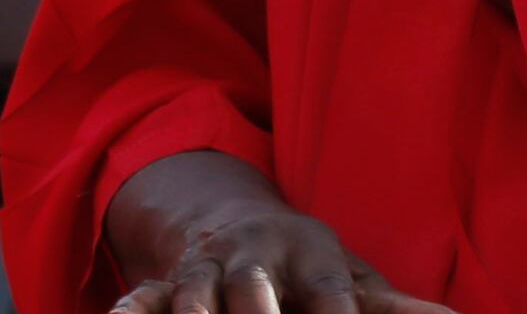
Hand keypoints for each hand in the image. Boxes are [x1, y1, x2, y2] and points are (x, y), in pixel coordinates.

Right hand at [107, 151, 449, 312]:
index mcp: (311, 257)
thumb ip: (396, 307)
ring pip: (195, 292)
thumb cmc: (310, 266)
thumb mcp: (355, 277)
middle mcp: (254, 258)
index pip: (330, 294)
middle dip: (259, 313)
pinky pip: (140, 298)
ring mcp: (206, 270)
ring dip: (196, 313)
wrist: (235, 222)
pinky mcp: (165, 284)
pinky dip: (130, 313)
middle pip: (255, 289)